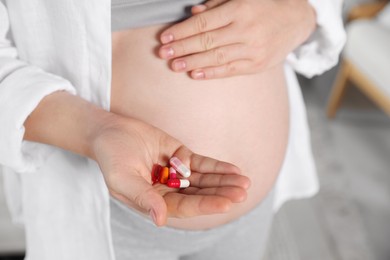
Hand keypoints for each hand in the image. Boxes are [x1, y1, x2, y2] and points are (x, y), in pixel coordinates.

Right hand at [91, 114, 249, 225]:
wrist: (110, 132)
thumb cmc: (111, 157)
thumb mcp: (122, 178)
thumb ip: (142, 197)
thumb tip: (160, 220)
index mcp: (155, 201)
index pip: (185, 206)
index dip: (206, 205)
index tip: (227, 203)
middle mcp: (169, 190)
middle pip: (200, 194)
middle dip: (221, 193)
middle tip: (243, 192)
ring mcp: (176, 173)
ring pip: (204, 180)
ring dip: (224, 181)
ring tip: (245, 182)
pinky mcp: (180, 156)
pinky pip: (202, 163)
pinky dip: (217, 167)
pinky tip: (234, 170)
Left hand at [158, 0, 315, 78]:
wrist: (296, 20)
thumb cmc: (264, 6)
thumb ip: (217, 4)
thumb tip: (193, 13)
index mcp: (240, 9)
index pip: (203, 23)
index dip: (182, 31)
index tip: (165, 38)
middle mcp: (246, 30)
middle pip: (207, 41)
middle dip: (182, 48)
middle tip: (163, 54)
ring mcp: (253, 49)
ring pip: (216, 57)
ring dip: (192, 62)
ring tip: (175, 66)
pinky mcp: (257, 64)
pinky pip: (230, 70)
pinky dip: (211, 72)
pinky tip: (195, 74)